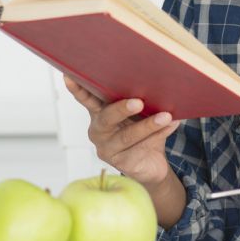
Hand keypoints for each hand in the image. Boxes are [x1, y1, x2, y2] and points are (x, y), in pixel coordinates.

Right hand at [64, 75, 180, 188]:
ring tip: (165, 116)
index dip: (78, 89)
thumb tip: (162, 83)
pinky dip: (158, 135)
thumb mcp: (143, 113)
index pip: (87, 99)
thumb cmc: (144, 131)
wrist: (153, 164)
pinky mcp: (121, 163)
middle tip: (139, 102)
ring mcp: (107, 148)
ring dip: (148, 125)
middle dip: (122, 109)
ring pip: (126, 136)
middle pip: (106, 118)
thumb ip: (145, 100)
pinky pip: (140, 148)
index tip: (69, 76)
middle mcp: (99, 130)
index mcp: (100, 113)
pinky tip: (171, 125)